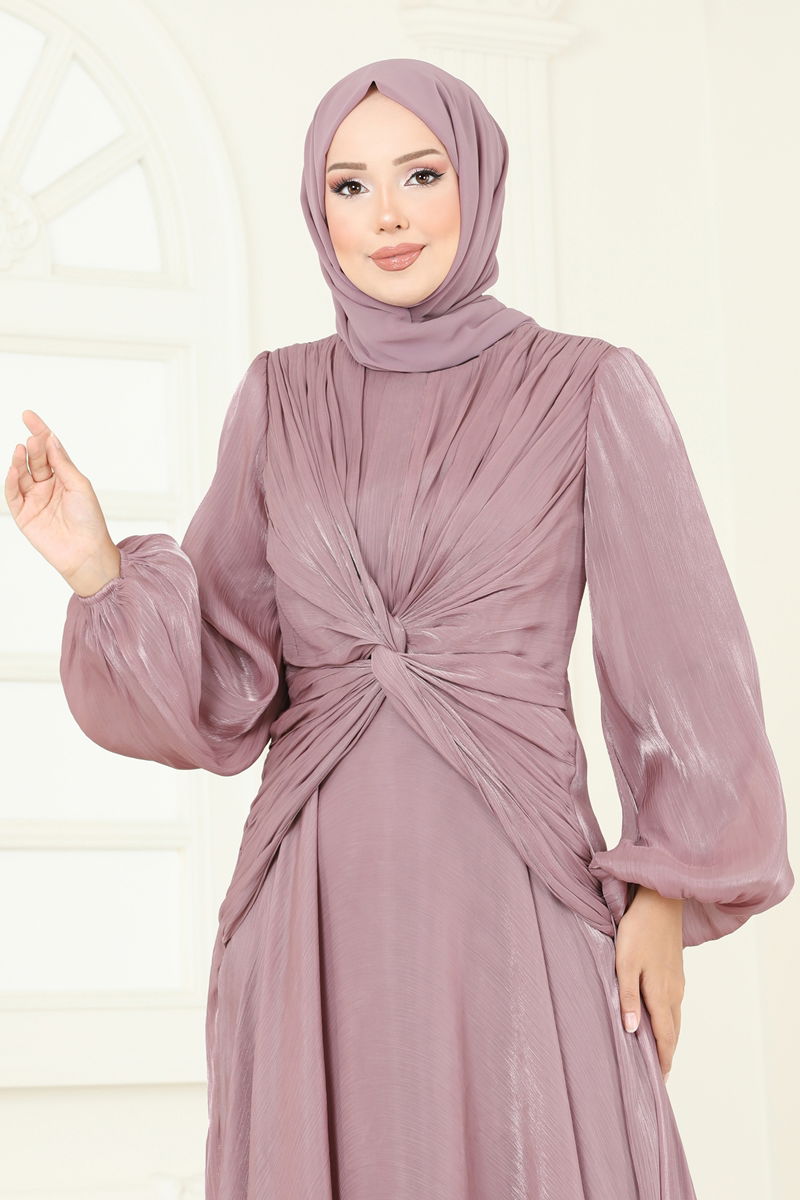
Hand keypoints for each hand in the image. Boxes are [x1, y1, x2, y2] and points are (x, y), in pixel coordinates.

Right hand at [5, 408, 119, 593]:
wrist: (86, 552)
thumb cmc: (90, 520)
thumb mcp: (80, 486)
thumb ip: (63, 463)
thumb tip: (51, 439)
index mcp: (65, 477)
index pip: (50, 449)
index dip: (40, 431)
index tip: (28, 415)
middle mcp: (48, 486)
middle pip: (37, 459)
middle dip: (33, 447)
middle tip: (32, 438)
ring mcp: (35, 499)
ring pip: (22, 474)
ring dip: (20, 461)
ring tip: (21, 449)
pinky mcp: (24, 514)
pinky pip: (13, 494)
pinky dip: (11, 481)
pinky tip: (13, 469)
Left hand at [614, 884, 684, 1082]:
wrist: (660, 902)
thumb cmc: (637, 931)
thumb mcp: (624, 963)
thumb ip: (627, 997)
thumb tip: (630, 1031)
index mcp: (660, 994)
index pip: (664, 1036)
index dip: (662, 1059)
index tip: (661, 1081)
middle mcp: (673, 992)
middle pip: (673, 1031)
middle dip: (668, 1054)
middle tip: (661, 1075)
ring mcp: (677, 981)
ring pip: (675, 1018)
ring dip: (669, 1037)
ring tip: (661, 1053)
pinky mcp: (675, 971)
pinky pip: (674, 1004)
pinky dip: (670, 1020)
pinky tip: (661, 1018)